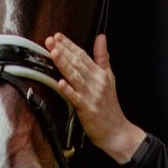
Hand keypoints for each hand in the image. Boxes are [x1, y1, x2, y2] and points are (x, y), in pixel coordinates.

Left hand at [45, 33, 145, 163]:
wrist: (117, 131)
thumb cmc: (110, 106)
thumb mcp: (109, 78)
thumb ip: (103, 57)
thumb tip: (101, 37)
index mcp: (100, 74)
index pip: (83, 55)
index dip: (69, 45)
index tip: (58, 36)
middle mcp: (96, 82)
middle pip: (78, 63)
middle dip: (63, 51)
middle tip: (50, 40)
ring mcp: (92, 96)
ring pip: (76, 77)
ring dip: (64, 64)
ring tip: (53, 53)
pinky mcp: (88, 109)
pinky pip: (76, 98)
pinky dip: (68, 90)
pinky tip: (60, 82)